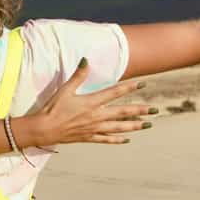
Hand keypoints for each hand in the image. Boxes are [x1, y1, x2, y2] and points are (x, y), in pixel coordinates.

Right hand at [21, 60, 156, 146]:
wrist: (44, 130)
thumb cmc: (53, 108)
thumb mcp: (65, 90)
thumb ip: (78, 76)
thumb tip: (86, 60)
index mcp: (91, 102)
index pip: (115, 93)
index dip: (130, 87)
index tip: (143, 84)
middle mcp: (96, 116)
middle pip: (122, 113)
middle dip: (140, 111)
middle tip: (154, 110)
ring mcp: (94, 128)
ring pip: (119, 128)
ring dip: (134, 126)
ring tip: (147, 125)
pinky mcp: (89, 137)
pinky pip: (106, 139)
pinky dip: (117, 140)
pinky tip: (126, 139)